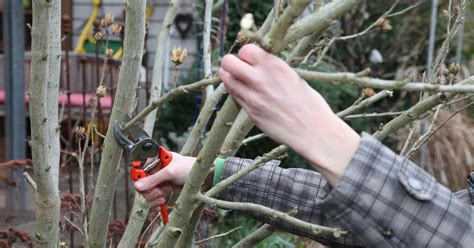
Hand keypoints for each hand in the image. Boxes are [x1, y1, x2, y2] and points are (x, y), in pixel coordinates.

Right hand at [134, 152, 195, 207]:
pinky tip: (162, 202)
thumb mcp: (170, 172)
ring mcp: (160, 180)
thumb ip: (154, 179)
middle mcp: (156, 170)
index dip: (139, 180)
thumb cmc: (190, 168)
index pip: (140, 170)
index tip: (142, 188)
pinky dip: (156, 201)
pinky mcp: (164, 188)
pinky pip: (154, 197)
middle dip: (148, 191)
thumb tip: (137, 185)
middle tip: (158, 193)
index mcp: (156, 160)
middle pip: (142, 184)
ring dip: (153, 197)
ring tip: (162, 198)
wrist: (203, 176)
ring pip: (147, 192)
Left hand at [219, 44, 360, 185]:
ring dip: (231, 78)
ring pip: (226, 80)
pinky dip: (237, 93)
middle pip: (228, 62)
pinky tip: (248, 95)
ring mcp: (252, 97)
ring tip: (242, 82)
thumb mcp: (293, 77)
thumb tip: (258, 63)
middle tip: (239, 68)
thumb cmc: (310, 104)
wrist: (313, 132)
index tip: (251, 59)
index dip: (246, 54)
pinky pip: (234, 96)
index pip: (245, 49)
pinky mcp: (250, 112)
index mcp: (275, 66)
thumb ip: (273, 69)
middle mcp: (260, 79)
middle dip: (231, 63)